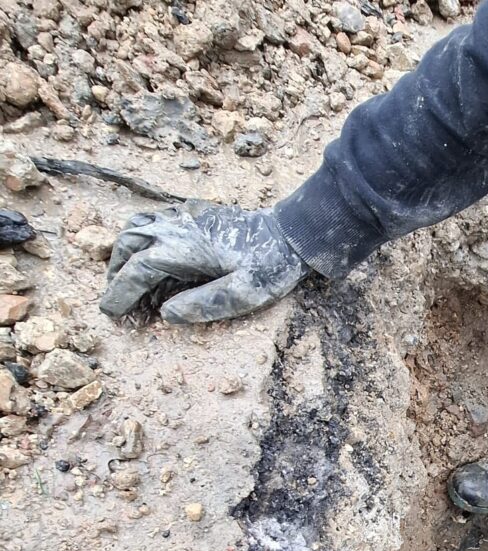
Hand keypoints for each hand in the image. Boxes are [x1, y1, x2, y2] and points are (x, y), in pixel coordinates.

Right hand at [99, 200, 308, 323]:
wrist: (292, 234)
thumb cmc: (270, 266)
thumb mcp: (243, 294)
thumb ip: (204, 304)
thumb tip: (167, 315)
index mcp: (184, 247)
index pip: (138, 270)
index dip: (121, 292)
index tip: (110, 312)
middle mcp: (177, 227)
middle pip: (129, 245)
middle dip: (116, 272)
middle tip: (116, 300)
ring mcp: (185, 216)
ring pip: (137, 228)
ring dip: (125, 252)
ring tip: (125, 278)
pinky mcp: (195, 213)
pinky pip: (154, 220)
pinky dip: (141, 237)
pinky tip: (148, 254)